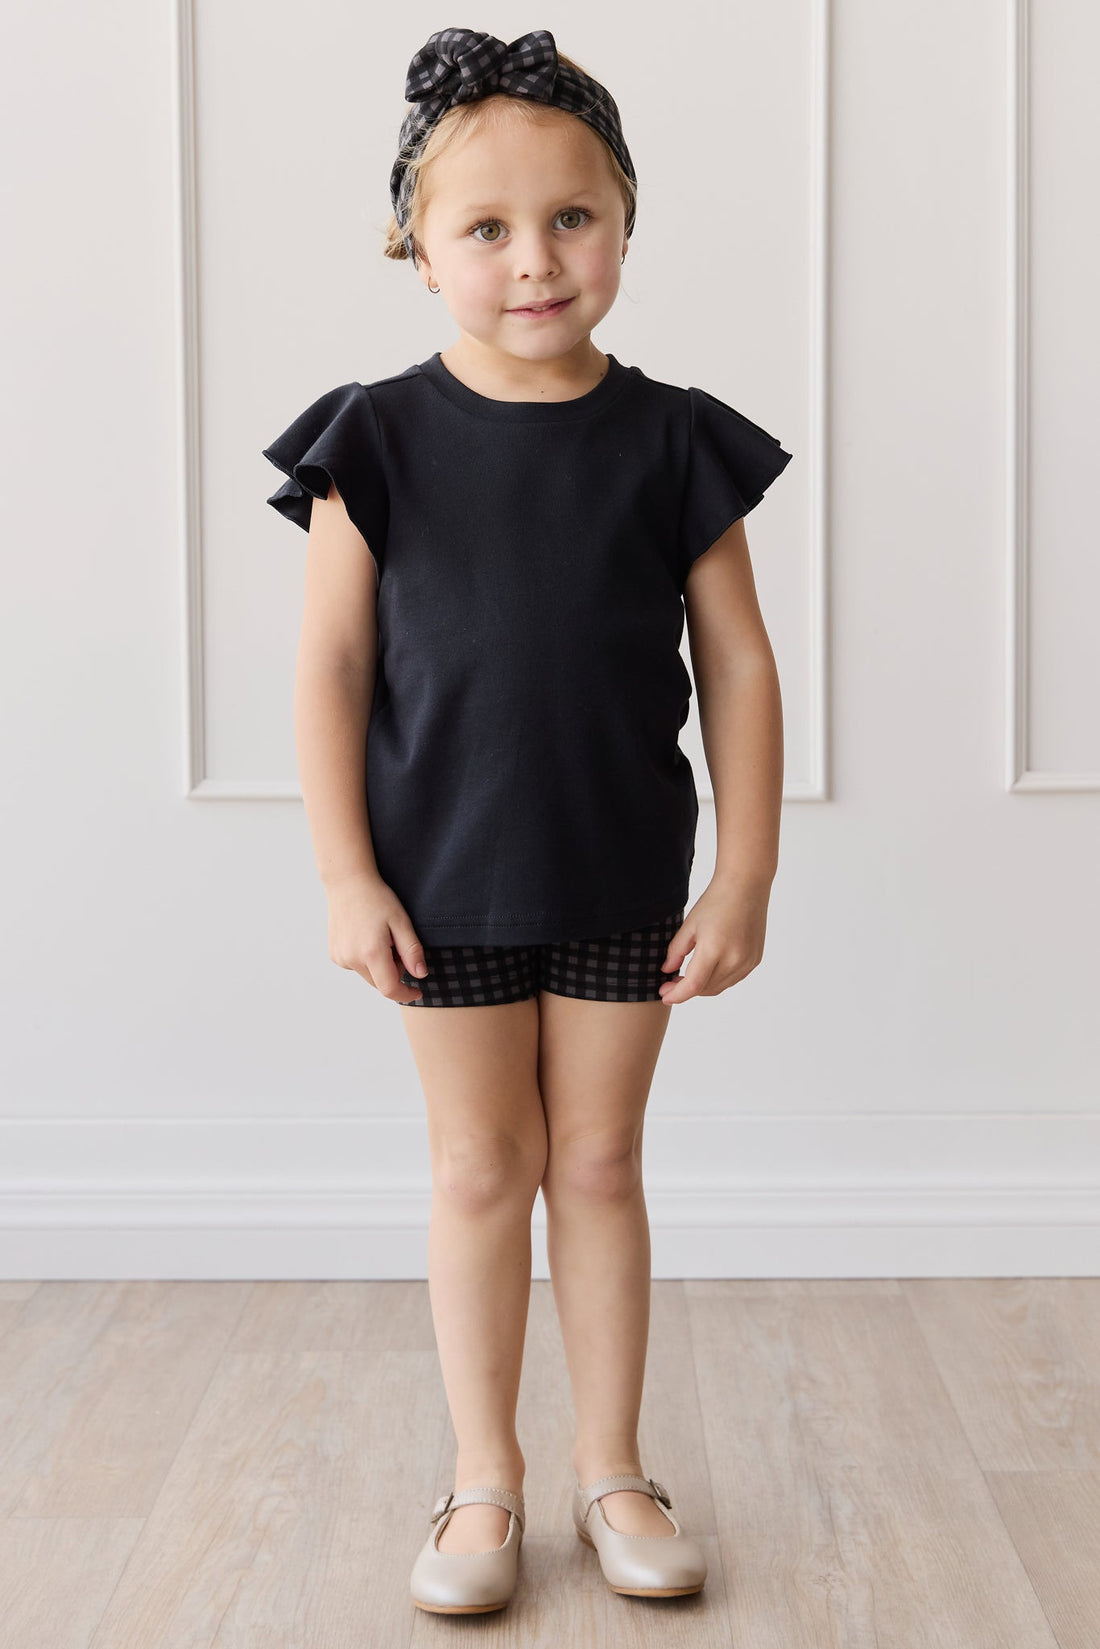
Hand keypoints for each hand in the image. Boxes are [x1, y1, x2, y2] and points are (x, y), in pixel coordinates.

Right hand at [325, 872, 429, 1002]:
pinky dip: (366, 959)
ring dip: (379, 965)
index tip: (417, 992)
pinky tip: (366, 937)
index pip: (389, 989)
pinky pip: (357, 966)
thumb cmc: (377, 899)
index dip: (405, 994)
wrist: (348, 883)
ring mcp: (340, 958)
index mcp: (371, 952)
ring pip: (369, 975)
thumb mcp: (401, 921)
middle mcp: (352, 959)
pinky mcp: (335, 955)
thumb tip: (420, 975)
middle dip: (394, 972)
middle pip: (380, 983)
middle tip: (396, 944)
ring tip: (380, 937)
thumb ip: (412, 950)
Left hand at [657, 876, 770, 1003]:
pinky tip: (706, 970)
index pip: (694, 985)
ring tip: (685, 977)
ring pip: (719, 987)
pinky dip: (717, 980)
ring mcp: (747, 961)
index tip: (663, 995)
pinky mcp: (755, 960)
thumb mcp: (690, 925)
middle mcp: (735, 959)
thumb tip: (667, 971)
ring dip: (701, 987)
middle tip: (670, 983)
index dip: (677, 995)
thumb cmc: (716, 901)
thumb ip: (677, 951)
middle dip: (686, 991)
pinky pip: (732, 979)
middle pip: (706, 989)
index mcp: (715, 948)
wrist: (746, 886)